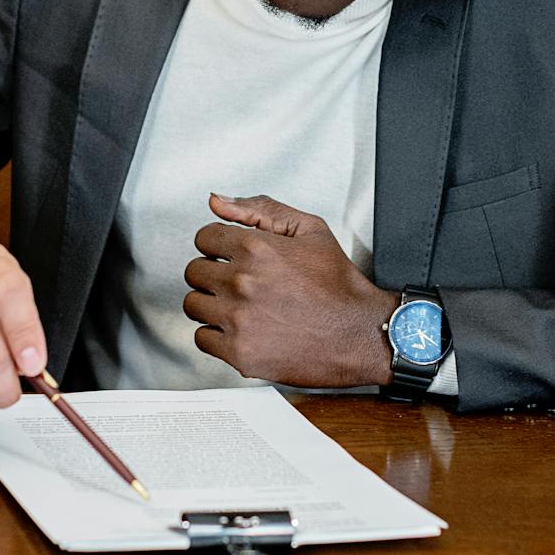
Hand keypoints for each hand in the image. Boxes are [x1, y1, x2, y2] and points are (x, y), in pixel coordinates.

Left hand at [182, 194, 396, 386]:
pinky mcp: (240, 352)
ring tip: (238, 307)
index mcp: (256, 248)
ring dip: (211, 304)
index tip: (228, 257)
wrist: (361, 333)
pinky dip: (216, 336)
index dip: (218, 246)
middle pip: (194, 271)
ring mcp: (239, 319)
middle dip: (213, 274)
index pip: (204, 238)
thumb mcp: (309, 230)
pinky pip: (202, 339)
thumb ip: (260, 209)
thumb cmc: (339, 285)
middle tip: (237, 284)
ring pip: (193, 305)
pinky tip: (238, 330)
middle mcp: (243, 282)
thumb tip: (218, 201)